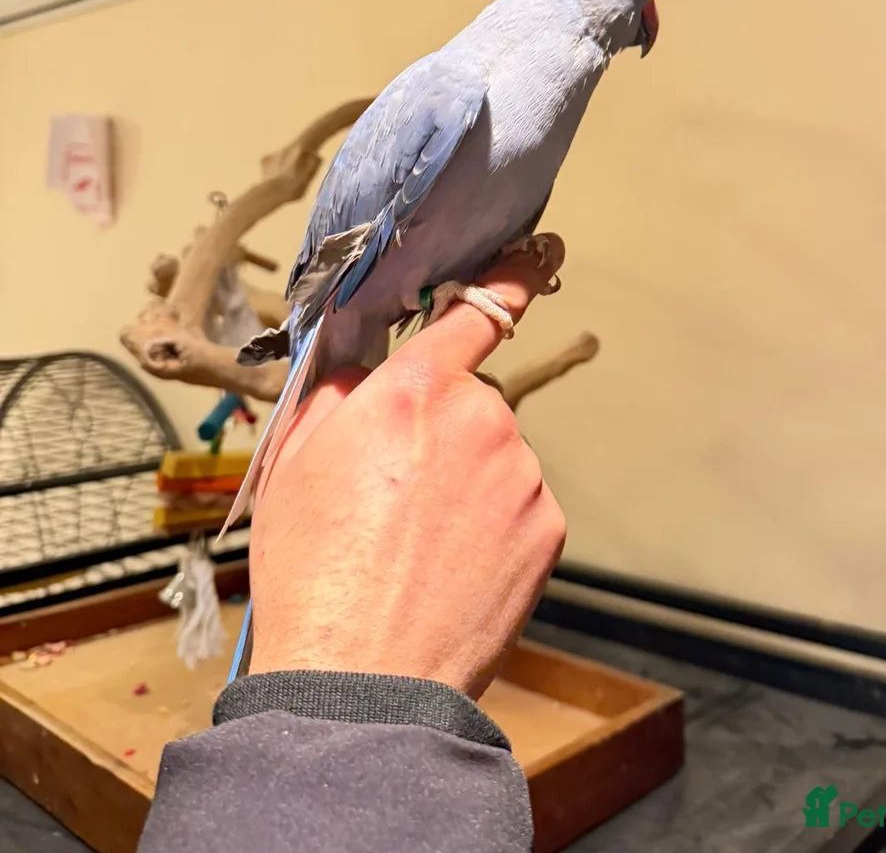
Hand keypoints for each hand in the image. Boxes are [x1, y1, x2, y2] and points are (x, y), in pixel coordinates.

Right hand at [246, 237, 567, 700]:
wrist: (360, 679)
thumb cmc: (313, 570)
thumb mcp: (292, 461)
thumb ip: (337, 392)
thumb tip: (366, 371)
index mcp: (411, 390)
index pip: (474, 311)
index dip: (507, 275)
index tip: (537, 252)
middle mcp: (480, 417)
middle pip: (470, 401)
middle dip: (441, 431)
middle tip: (395, 494)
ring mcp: (521, 473)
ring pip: (496, 457)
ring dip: (470, 482)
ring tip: (417, 545)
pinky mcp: (548, 526)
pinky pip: (520, 505)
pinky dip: (495, 526)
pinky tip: (454, 566)